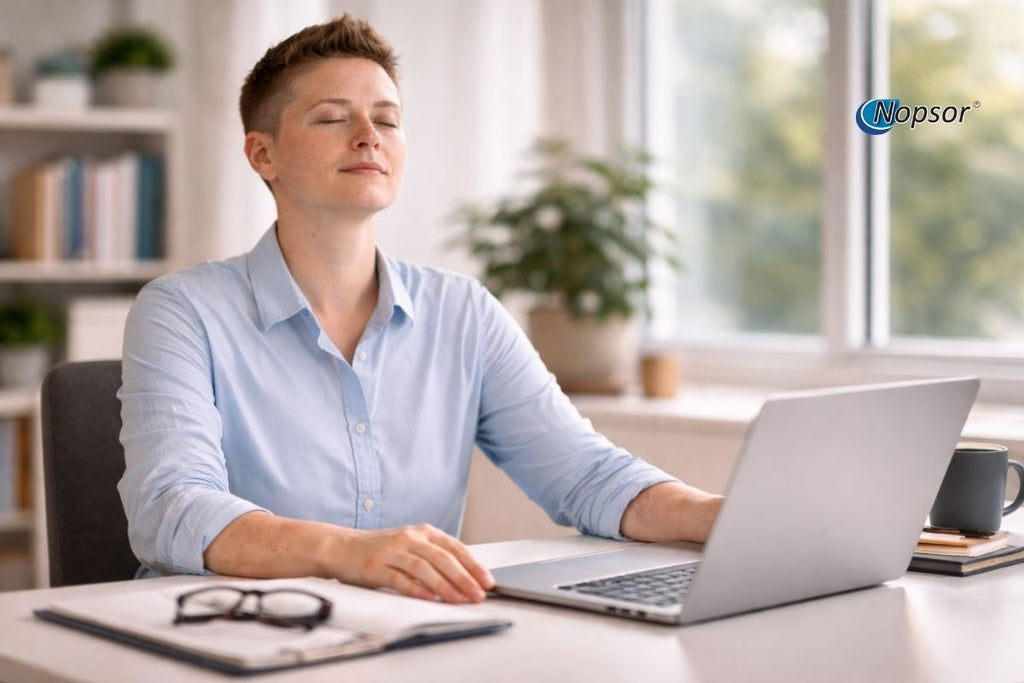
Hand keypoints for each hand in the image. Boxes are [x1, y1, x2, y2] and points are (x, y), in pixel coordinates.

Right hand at [332, 523, 493, 603]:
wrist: (341, 547)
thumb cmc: (379, 550)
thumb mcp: (410, 546)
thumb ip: (433, 557)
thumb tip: (464, 577)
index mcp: (422, 532)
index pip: (455, 547)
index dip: (473, 565)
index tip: (487, 581)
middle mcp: (409, 537)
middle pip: (443, 558)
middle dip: (464, 578)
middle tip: (478, 594)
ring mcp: (392, 551)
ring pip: (424, 568)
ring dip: (444, 586)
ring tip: (459, 599)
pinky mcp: (376, 566)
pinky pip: (400, 579)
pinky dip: (416, 589)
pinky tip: (429, 598)